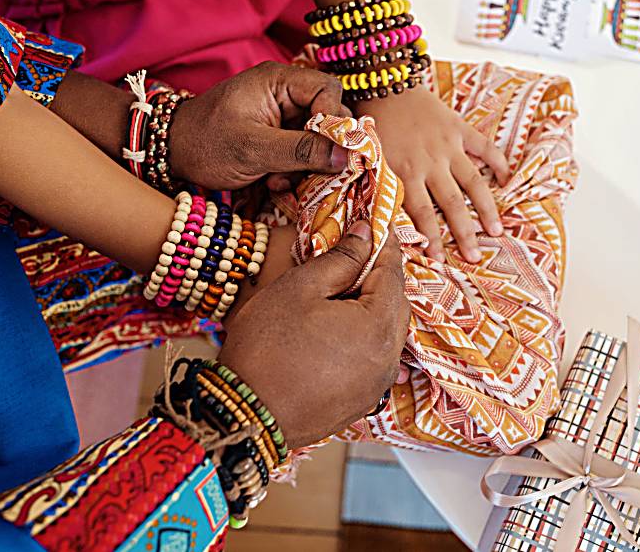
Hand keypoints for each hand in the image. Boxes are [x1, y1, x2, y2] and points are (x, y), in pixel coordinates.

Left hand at [169, 61, 350, 189]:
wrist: (173, 155)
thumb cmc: (205, 144)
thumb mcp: (254, 149)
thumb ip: (301, 151)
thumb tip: (347, 156)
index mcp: (278, 81)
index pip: (328, 90)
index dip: (333, 119)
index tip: (325, 148)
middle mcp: (285, 94)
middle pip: (328, 116)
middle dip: (321, 148)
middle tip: (307, 172)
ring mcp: (282, 116)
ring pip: (319, 139)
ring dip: (306, 165)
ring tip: (279, 180)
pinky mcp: (278, 136)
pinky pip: (303, 152)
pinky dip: (294, 171)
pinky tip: (273, 181)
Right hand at [219, 222, 408, 447]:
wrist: (244, 415)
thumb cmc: (266, 348)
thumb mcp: (300, 288)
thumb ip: (341, 257)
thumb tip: (368, 233)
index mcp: (379, 327)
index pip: (393, 273)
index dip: (385, 245)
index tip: (377, 224)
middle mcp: (389, 358)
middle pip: (396, 304)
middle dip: (379, 277)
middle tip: (354, 256)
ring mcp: (377, 385)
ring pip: (387, 333)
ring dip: (371, 308)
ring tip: (339, 293)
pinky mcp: (362, 402)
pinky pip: (374, 359)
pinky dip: (363, 338)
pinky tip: (335, 330)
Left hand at [359, 85, 509, 262]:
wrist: (382, 81)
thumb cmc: (370, 122)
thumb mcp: (368, 157)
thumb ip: (379, 186)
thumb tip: (381, 220)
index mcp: (403, 171)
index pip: (421, 214)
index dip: (431, 238)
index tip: (440, 259)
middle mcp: (429, 162)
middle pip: (452, 204)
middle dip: (465, 233)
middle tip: (476, 257)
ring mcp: (448, 145)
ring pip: (473, 182)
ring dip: (486, 208)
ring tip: (497, 230)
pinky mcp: (459, 127)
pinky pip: (484, 147)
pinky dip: (498, 162)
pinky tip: (508, 179)